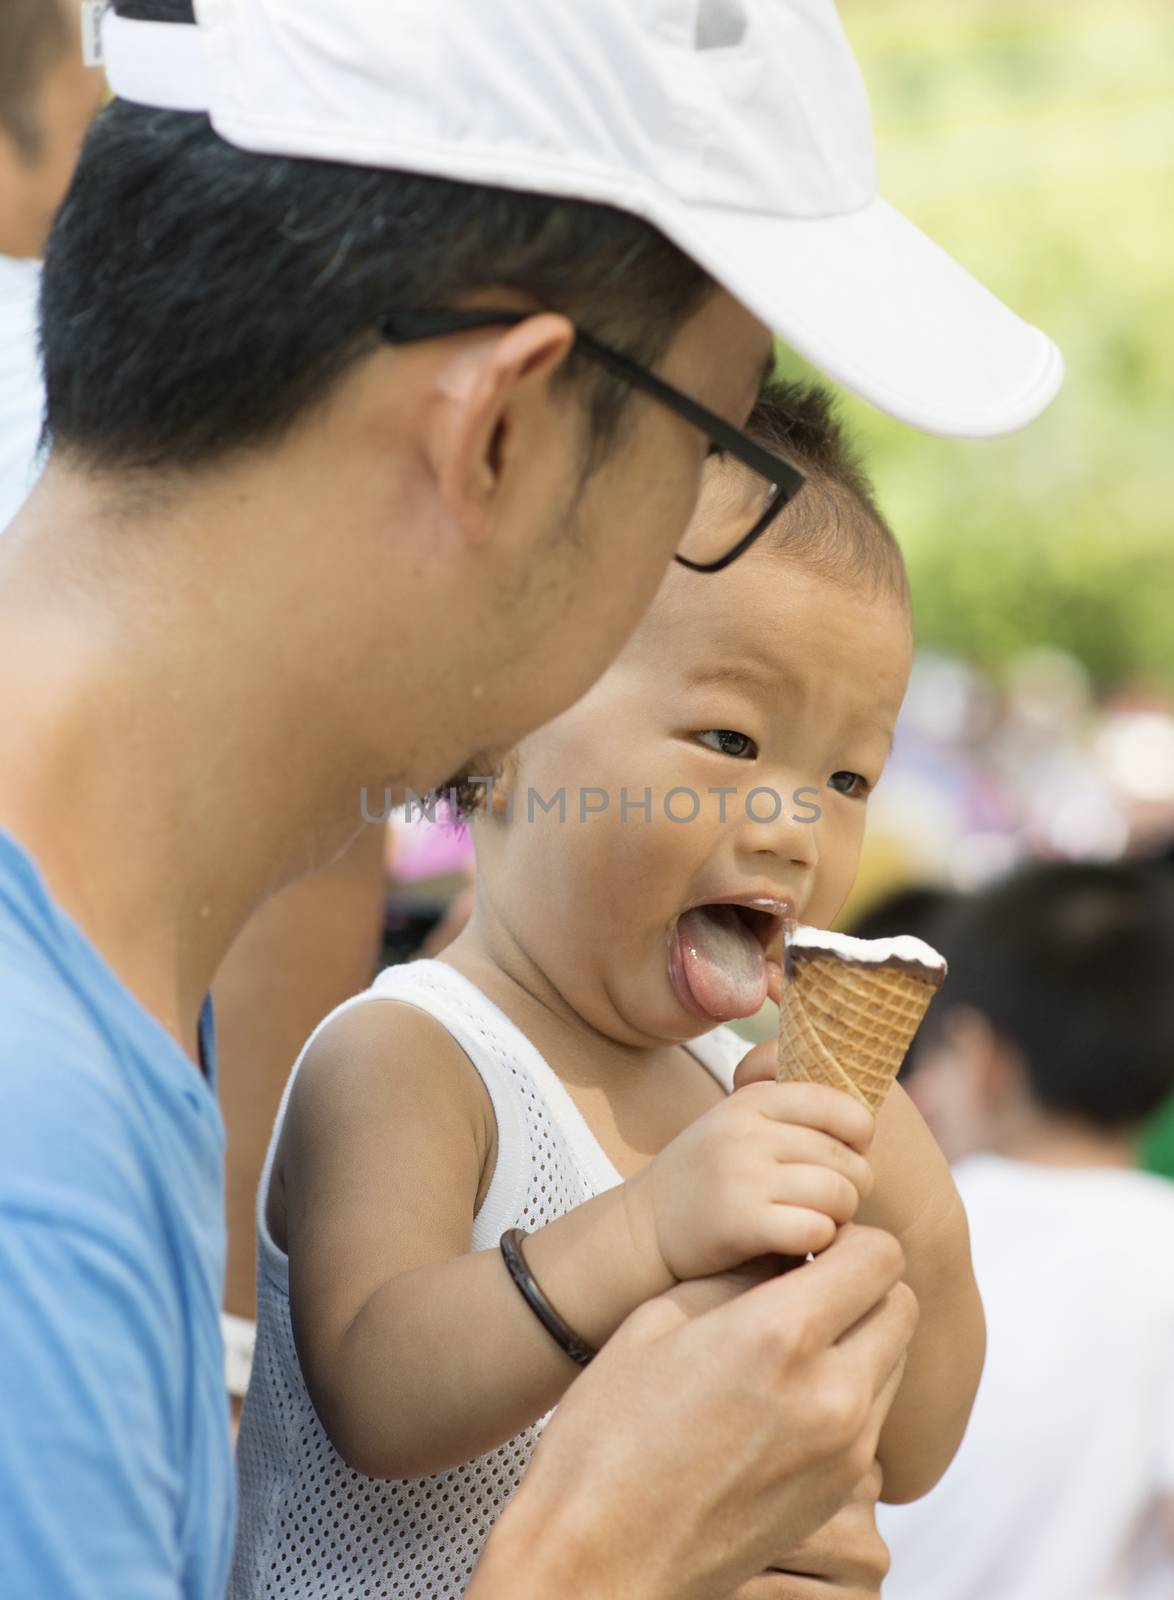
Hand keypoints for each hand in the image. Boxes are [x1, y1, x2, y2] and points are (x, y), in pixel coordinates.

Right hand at [468, 1224, 917, 1599]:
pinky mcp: (840, 1494)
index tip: (808, 1246)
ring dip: (862, 1336)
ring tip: (794, 1344)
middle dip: (863, 1283)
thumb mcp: (657, 1320)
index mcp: (781, 1336)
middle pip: (901, 1304)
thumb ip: (737, 1275)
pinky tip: (786, 1396)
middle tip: (807, 1287)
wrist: (600, 1557)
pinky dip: (850, 1389)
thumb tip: (784, 1250)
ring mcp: (846, 1452)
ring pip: (894, 1360)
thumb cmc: (608, 1435)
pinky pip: (875, 1416)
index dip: (847, 1238)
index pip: (878, 1256)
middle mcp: (831, 1393)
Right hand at [626, 1079, 875, 1282]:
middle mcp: (747, 1131)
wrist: (645, 1226)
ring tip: (816, 1219)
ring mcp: (742, 1174)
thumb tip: (869, 1114)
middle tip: (832, 1199)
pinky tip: (798, 1242)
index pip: (838, 1105)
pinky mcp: (740, 1221)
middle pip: (846, 1158)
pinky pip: (816, 1229)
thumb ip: (792, 1110)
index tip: (850, 1153)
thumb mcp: (740, 1123)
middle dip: (853, 1185)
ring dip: (839, 1216)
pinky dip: (818, 1241)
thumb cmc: (711, 1177)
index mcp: (752, 1100)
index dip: (859, 1134)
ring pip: (838, 1193)